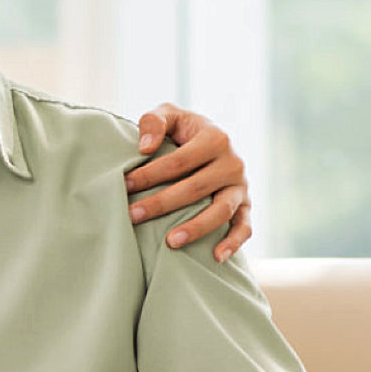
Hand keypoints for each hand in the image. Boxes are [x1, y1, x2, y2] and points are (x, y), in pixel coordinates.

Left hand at [125, 103, 252, 262]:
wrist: (210, 139)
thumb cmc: (182, 129)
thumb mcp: (169, 114)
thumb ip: (154, 122)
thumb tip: (145, 148)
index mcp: (215, 138)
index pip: (179, 161)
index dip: (150, 174)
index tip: (124, 185)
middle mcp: (233, 163)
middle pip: (196, 188)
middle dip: (162, 203)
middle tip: (133, 215)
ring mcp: (241, 186)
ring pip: (221, 210)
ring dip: (196, 228)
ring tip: (169, 242)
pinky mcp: (246, 205)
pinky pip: (245, 227)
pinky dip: (233, 243)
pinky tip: (215, 257)